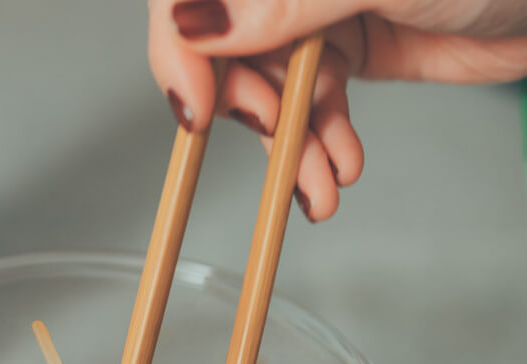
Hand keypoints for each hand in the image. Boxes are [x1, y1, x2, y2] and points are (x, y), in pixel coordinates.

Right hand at [148, 0, 526, 220]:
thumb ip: (283, 2)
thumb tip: (194, 25)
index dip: (181, 48)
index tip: (196, 107)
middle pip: (225, 50)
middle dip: (250, 110)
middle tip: (280, 141)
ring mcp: (313, 15)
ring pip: (268, 90)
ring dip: (290, 145)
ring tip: (319, 182)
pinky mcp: (346, 53)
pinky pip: (310, 109)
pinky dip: (319, 146)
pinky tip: (337, 166)